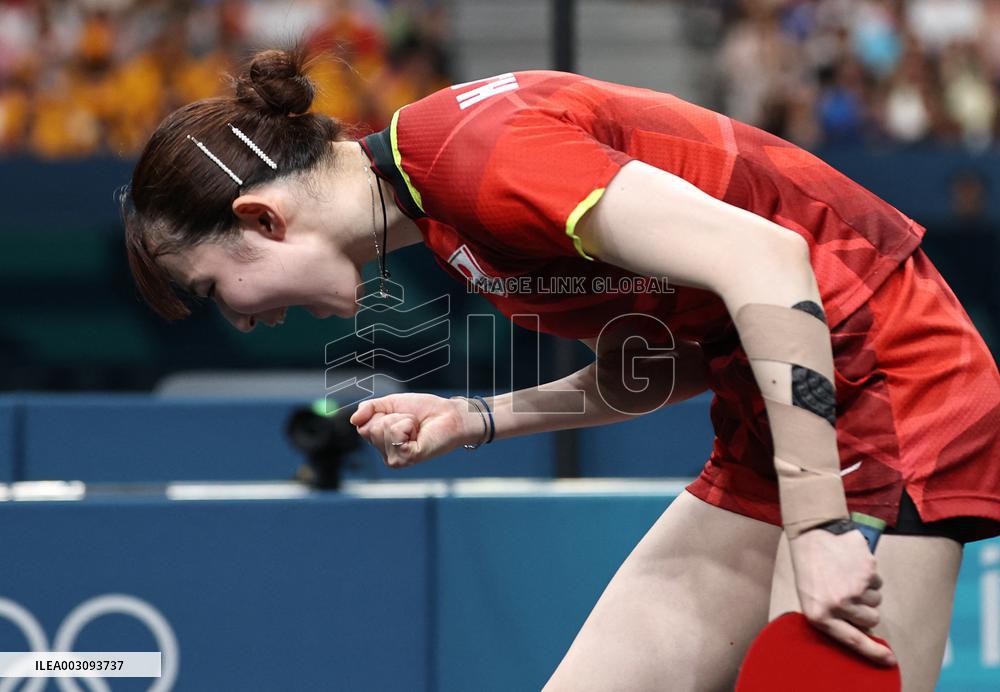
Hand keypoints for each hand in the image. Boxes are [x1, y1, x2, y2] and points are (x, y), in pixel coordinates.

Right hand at [348, 393, 485, 467]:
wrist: (450, 415)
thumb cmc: (425, 410)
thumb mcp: (391, 404)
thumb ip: (369, 409)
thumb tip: (353, 420)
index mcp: (381, 443)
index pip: (362, 426)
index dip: (379, 413)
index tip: (399, 415)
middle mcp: (386, 454)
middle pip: (370, 428)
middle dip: (392, 416)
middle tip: (410, 421)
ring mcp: (395, 459)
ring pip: (382, 429)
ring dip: (402, 420)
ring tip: (416, 427)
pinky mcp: (407, 458)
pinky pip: (395, 433)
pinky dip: (408, 425)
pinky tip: (419, 433)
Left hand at [787, 527, 896, 666]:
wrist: (812, 535)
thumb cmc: (811, 570)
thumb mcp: (811, 599)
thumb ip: (834, 619)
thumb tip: (866, 634)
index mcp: (820, 615)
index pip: (853, 641)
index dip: (874, 653)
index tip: (890, 660)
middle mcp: (838, 604)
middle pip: (872, 619)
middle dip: (866, 609)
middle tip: (848, 592)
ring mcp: (854, 588)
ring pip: (877, 600)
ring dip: (866, 590)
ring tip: (846, 576)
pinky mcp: (867, 571)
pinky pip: (878, 582)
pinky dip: (869, 575)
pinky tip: (852, 565)